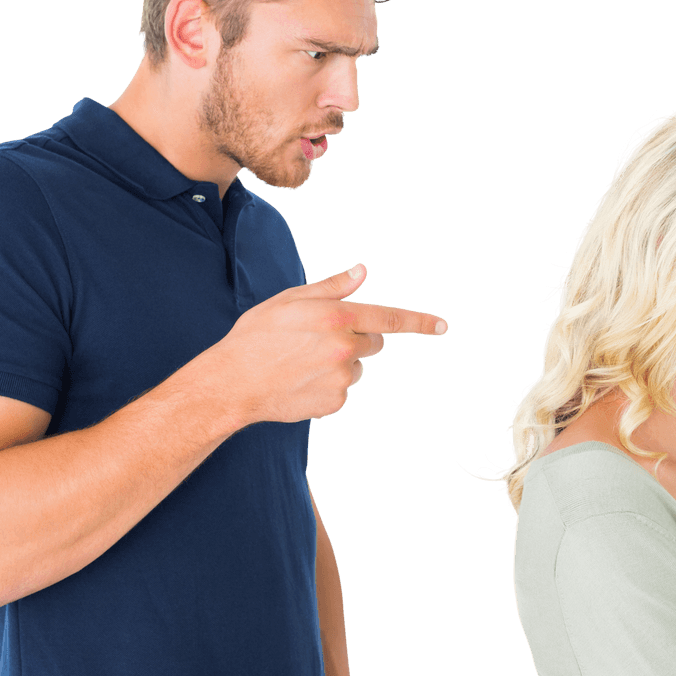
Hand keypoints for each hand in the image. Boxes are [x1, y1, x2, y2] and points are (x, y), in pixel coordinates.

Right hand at [207, 263, 446, 426]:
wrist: (232, 383)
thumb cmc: (257, 336)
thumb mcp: (290, 301)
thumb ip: (332, 288)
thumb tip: (362, 271)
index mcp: (338, 318)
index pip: (390, 319)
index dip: (420, 322)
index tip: (443, 326)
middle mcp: (345, 348)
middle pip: (375, 342)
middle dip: (358, 338)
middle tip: (322, 339)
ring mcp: (342, 379)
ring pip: (357, 367)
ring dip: (341, 363)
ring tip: (302, 362)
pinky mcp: (335, 403)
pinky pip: (343, 391)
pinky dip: (329, 386)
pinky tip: (301, 382)